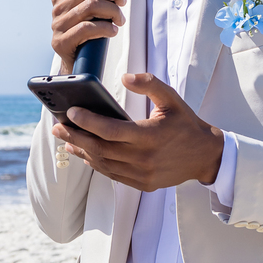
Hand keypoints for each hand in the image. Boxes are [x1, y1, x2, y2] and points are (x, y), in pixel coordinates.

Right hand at [50, 0, 126, 73]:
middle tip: (123, 1)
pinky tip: (112, 31)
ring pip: (92, 6)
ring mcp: (58, 24)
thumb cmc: (87, 33)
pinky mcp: (61, 41)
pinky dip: (106, 28)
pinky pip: (88, 28)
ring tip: (120, 20)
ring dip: (113, 12)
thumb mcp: (89, 8)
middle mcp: (59, 5)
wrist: (74, 64)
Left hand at [53, 73, 224, 191]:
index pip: (111, 130)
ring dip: (82, 151)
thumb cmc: (186, 124)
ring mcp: (142, 174)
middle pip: (100, 149)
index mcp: (150, 136)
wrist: (205, 156)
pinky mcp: (142, 184)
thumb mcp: (172, 98)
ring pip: (103, 164)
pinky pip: (113, 175)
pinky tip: (85, 153)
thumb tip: (125, 77)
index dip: (88, 121)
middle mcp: (144, 158)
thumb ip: (149, 84)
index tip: (71, 112)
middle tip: (57, 126)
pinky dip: (96, 164)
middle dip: (75, 136)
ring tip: (65, 139)